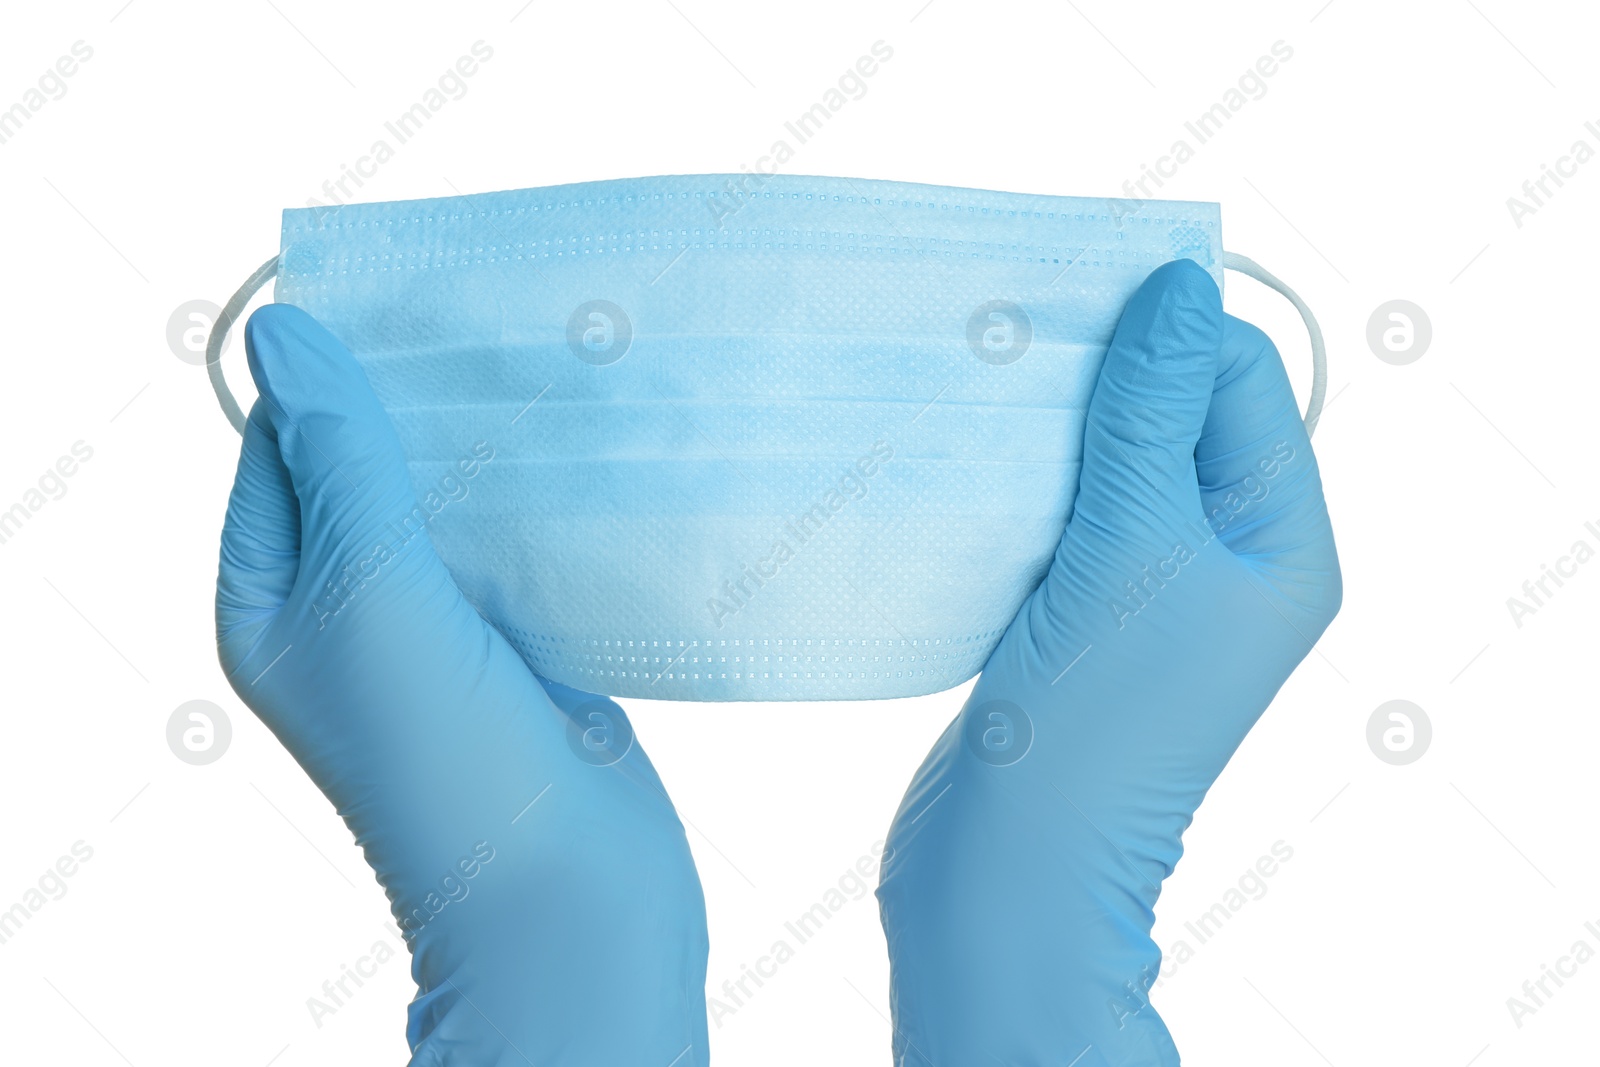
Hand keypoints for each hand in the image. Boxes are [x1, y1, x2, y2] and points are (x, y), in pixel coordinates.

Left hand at [216, 305, 709, 1065]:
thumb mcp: (373, 593)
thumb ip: (340, 462)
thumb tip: (285, 333)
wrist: (568, 893)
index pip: (277, 455)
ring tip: (540, 368)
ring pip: (448, 503)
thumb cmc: (447, 758)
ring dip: (485, 447)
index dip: (324, 378)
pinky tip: (582, 447)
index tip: (395, 297)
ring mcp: (438, 630)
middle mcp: (347, 613)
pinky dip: (538, 497)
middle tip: (481, 320)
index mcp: (275, 603)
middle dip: (414, 402)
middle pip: (365, 470)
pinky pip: (513, 543)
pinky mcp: (519, 641)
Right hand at [876, 260, 1341, 1065]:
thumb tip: (1179, 286)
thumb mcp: (1134, 545)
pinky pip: (1064, 507)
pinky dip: (1023, 471)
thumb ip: (1153, 413)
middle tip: (1011, 325)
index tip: (1071, 288)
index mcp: (1281, 542)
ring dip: (1054, 418)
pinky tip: (966, 448)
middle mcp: (1227, 559)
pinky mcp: (1078, 608)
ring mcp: (1149, 587)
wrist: (1010, 864)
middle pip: (1178, 411)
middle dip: (1104, 368)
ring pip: (1111, 455)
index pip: (1241, 382)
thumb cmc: (1093, 716)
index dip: (1168, 328)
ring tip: (980, 382)